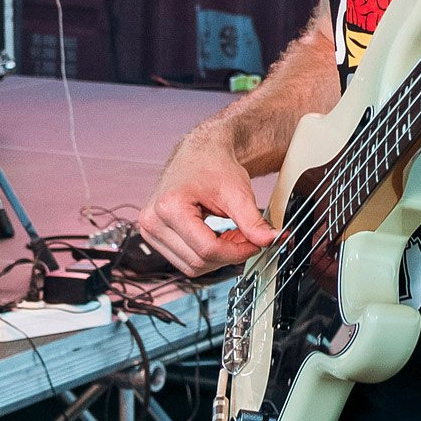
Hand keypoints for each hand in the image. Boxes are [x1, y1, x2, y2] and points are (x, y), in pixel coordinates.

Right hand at [139, 130, 278, 276]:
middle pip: (198, 261)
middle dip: (228, 255)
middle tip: (247, 238)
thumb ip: (254, 221)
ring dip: (217, 257)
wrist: (199, 153)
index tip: (256, 244)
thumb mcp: (238, 192)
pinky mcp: (153, 235)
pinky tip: (218, 238)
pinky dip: (205, 255)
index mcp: (169, 206)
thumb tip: (271, 240)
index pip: (207, 249)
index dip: (237, 252)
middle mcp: (152, 220)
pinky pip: (184, 260)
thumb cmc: (213, 165)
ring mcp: (149, 229)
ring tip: (233, 236)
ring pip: (191, 266)